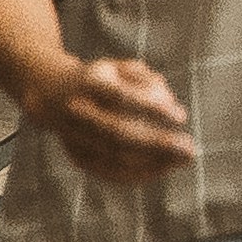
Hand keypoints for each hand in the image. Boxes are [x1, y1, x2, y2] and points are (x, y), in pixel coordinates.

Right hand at [34, 55, 194, 178]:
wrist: (51, 94)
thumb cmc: (102, 79)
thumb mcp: (123, 67)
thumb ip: (149, 82)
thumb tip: (172, 108)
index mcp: (89, 82)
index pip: (120, 97)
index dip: (152, 107)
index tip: (182, 116)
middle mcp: (77, 111)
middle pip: (117, 133)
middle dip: (156, 143)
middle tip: (190, 149)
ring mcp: (74, 138)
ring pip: (113, 157)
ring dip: (152, 163)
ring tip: (183, 160)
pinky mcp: (77, 157)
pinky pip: (108, 172)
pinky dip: (138, 174)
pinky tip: (163, 170)